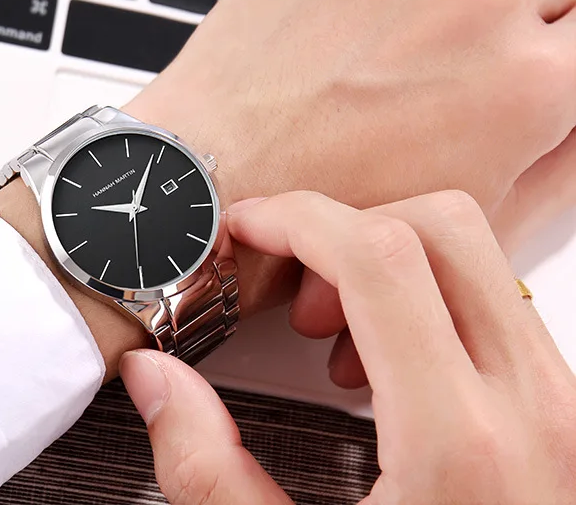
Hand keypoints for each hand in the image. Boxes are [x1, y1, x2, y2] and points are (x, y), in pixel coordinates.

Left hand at [0, 0, 575, 377]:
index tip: (544, 59)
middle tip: (468, 60)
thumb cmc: (321, 217)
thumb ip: (565, 159)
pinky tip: (343, 28)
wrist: (205, 182)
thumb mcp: (470, 217)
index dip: (566, 52)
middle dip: (525, 14)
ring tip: (397, 47)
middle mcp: (479, 1)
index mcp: (531, 82)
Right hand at [122, 191, 575, 504]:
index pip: (378, 256)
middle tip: (291, 290)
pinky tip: (385, 375)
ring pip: (476, 257)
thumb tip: (157, 382)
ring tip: (335, 341)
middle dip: (343, 229)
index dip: (293, 220)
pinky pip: (496, 307)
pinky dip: (428, 304)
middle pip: (441, 225)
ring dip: (388, 266)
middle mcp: (530, 406)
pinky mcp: (563, 415)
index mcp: (457, 442)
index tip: (244, 232)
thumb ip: (207, 471)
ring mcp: (560, 406)